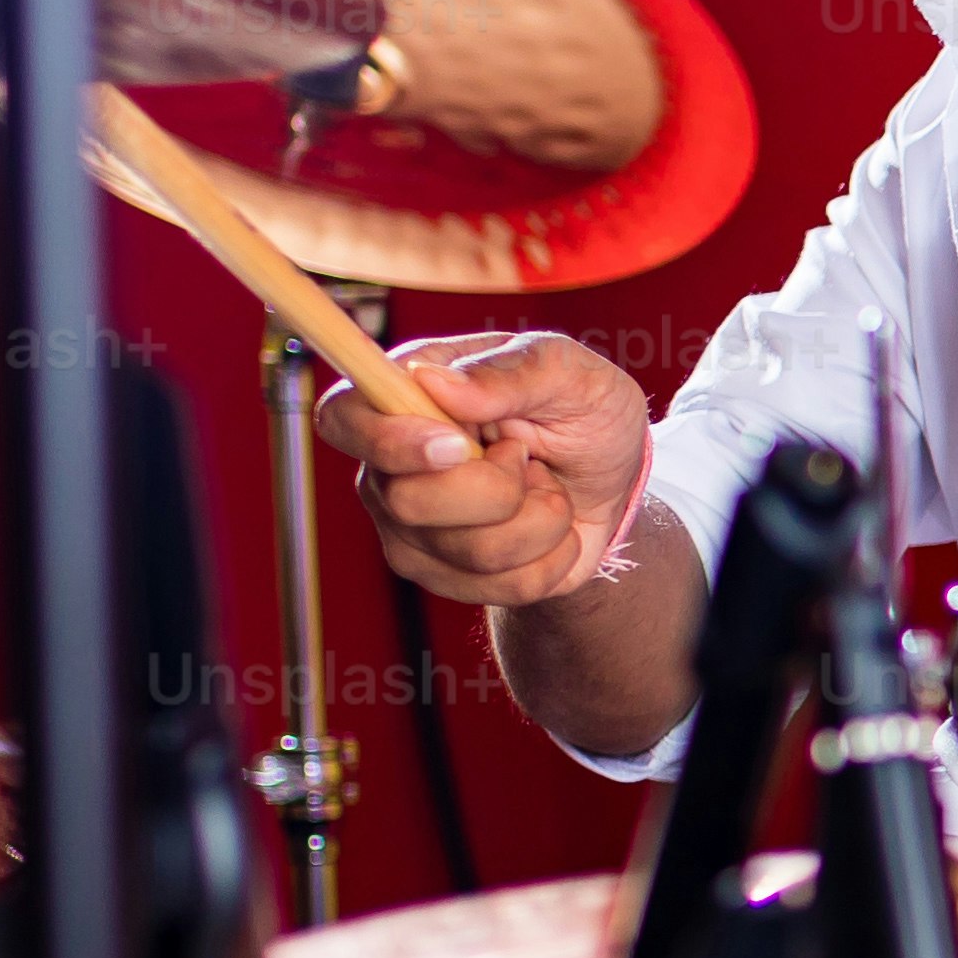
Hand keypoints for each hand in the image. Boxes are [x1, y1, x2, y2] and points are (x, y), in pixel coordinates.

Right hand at [322, 332, 651, 608]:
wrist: (613, 475)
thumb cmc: (579, 406)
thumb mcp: (564, 369)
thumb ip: (505, 371)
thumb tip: (434, 381)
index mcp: (403, 396)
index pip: (343, 419)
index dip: (387, 441)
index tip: (456, 445)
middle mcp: (391, 468)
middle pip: (408, 502)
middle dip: (497, 487)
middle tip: (528, 456)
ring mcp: (412, 530)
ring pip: (468, 552)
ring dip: (540, 519)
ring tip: (547, 486)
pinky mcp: (448, 577)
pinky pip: (504, 588)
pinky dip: (552, 555)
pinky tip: (550, 524)